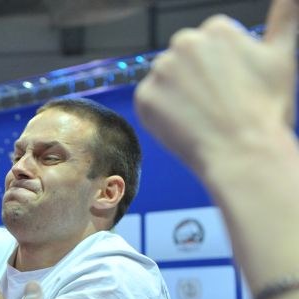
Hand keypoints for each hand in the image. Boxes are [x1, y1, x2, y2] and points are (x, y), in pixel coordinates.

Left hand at [134, 0, 298, 178]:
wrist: (244, 152)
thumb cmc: (266, 107)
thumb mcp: (282, 54)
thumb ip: (285, 16)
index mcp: (216, 28)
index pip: (210, 44)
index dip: (222, 70)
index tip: (232, 87)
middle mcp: (184, 42)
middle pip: (184, 59)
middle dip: (196, 78)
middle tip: (217, 104)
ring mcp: (161, 70)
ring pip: (166, 80)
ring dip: (178, 95)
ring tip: (203, 115)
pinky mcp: (144, 97)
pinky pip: (150, 102)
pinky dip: (162, 114)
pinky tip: (184, 124)